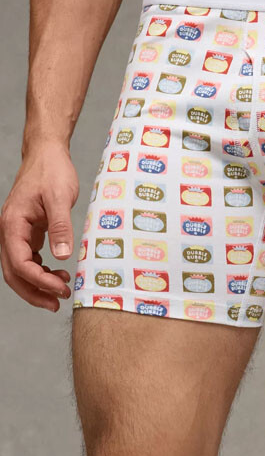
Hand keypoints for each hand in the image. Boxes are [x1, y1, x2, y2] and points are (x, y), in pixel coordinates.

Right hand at [0, 142, 78, 311]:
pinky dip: (40, 269)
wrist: (47, 153)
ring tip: (62, 288)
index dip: (39, 281)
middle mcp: (9, 230)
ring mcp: (17, 231)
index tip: (61, 288)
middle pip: (14, 272)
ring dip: (37, 283)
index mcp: (12, 224)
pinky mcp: (28, 230)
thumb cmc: (52, 171)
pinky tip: (57, 272)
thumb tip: (63, 256)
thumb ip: (60, 227)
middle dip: (34, 291)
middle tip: (58, 302)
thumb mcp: (60, 197)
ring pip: (19, 267)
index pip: (19, 263)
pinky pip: (28, 257)